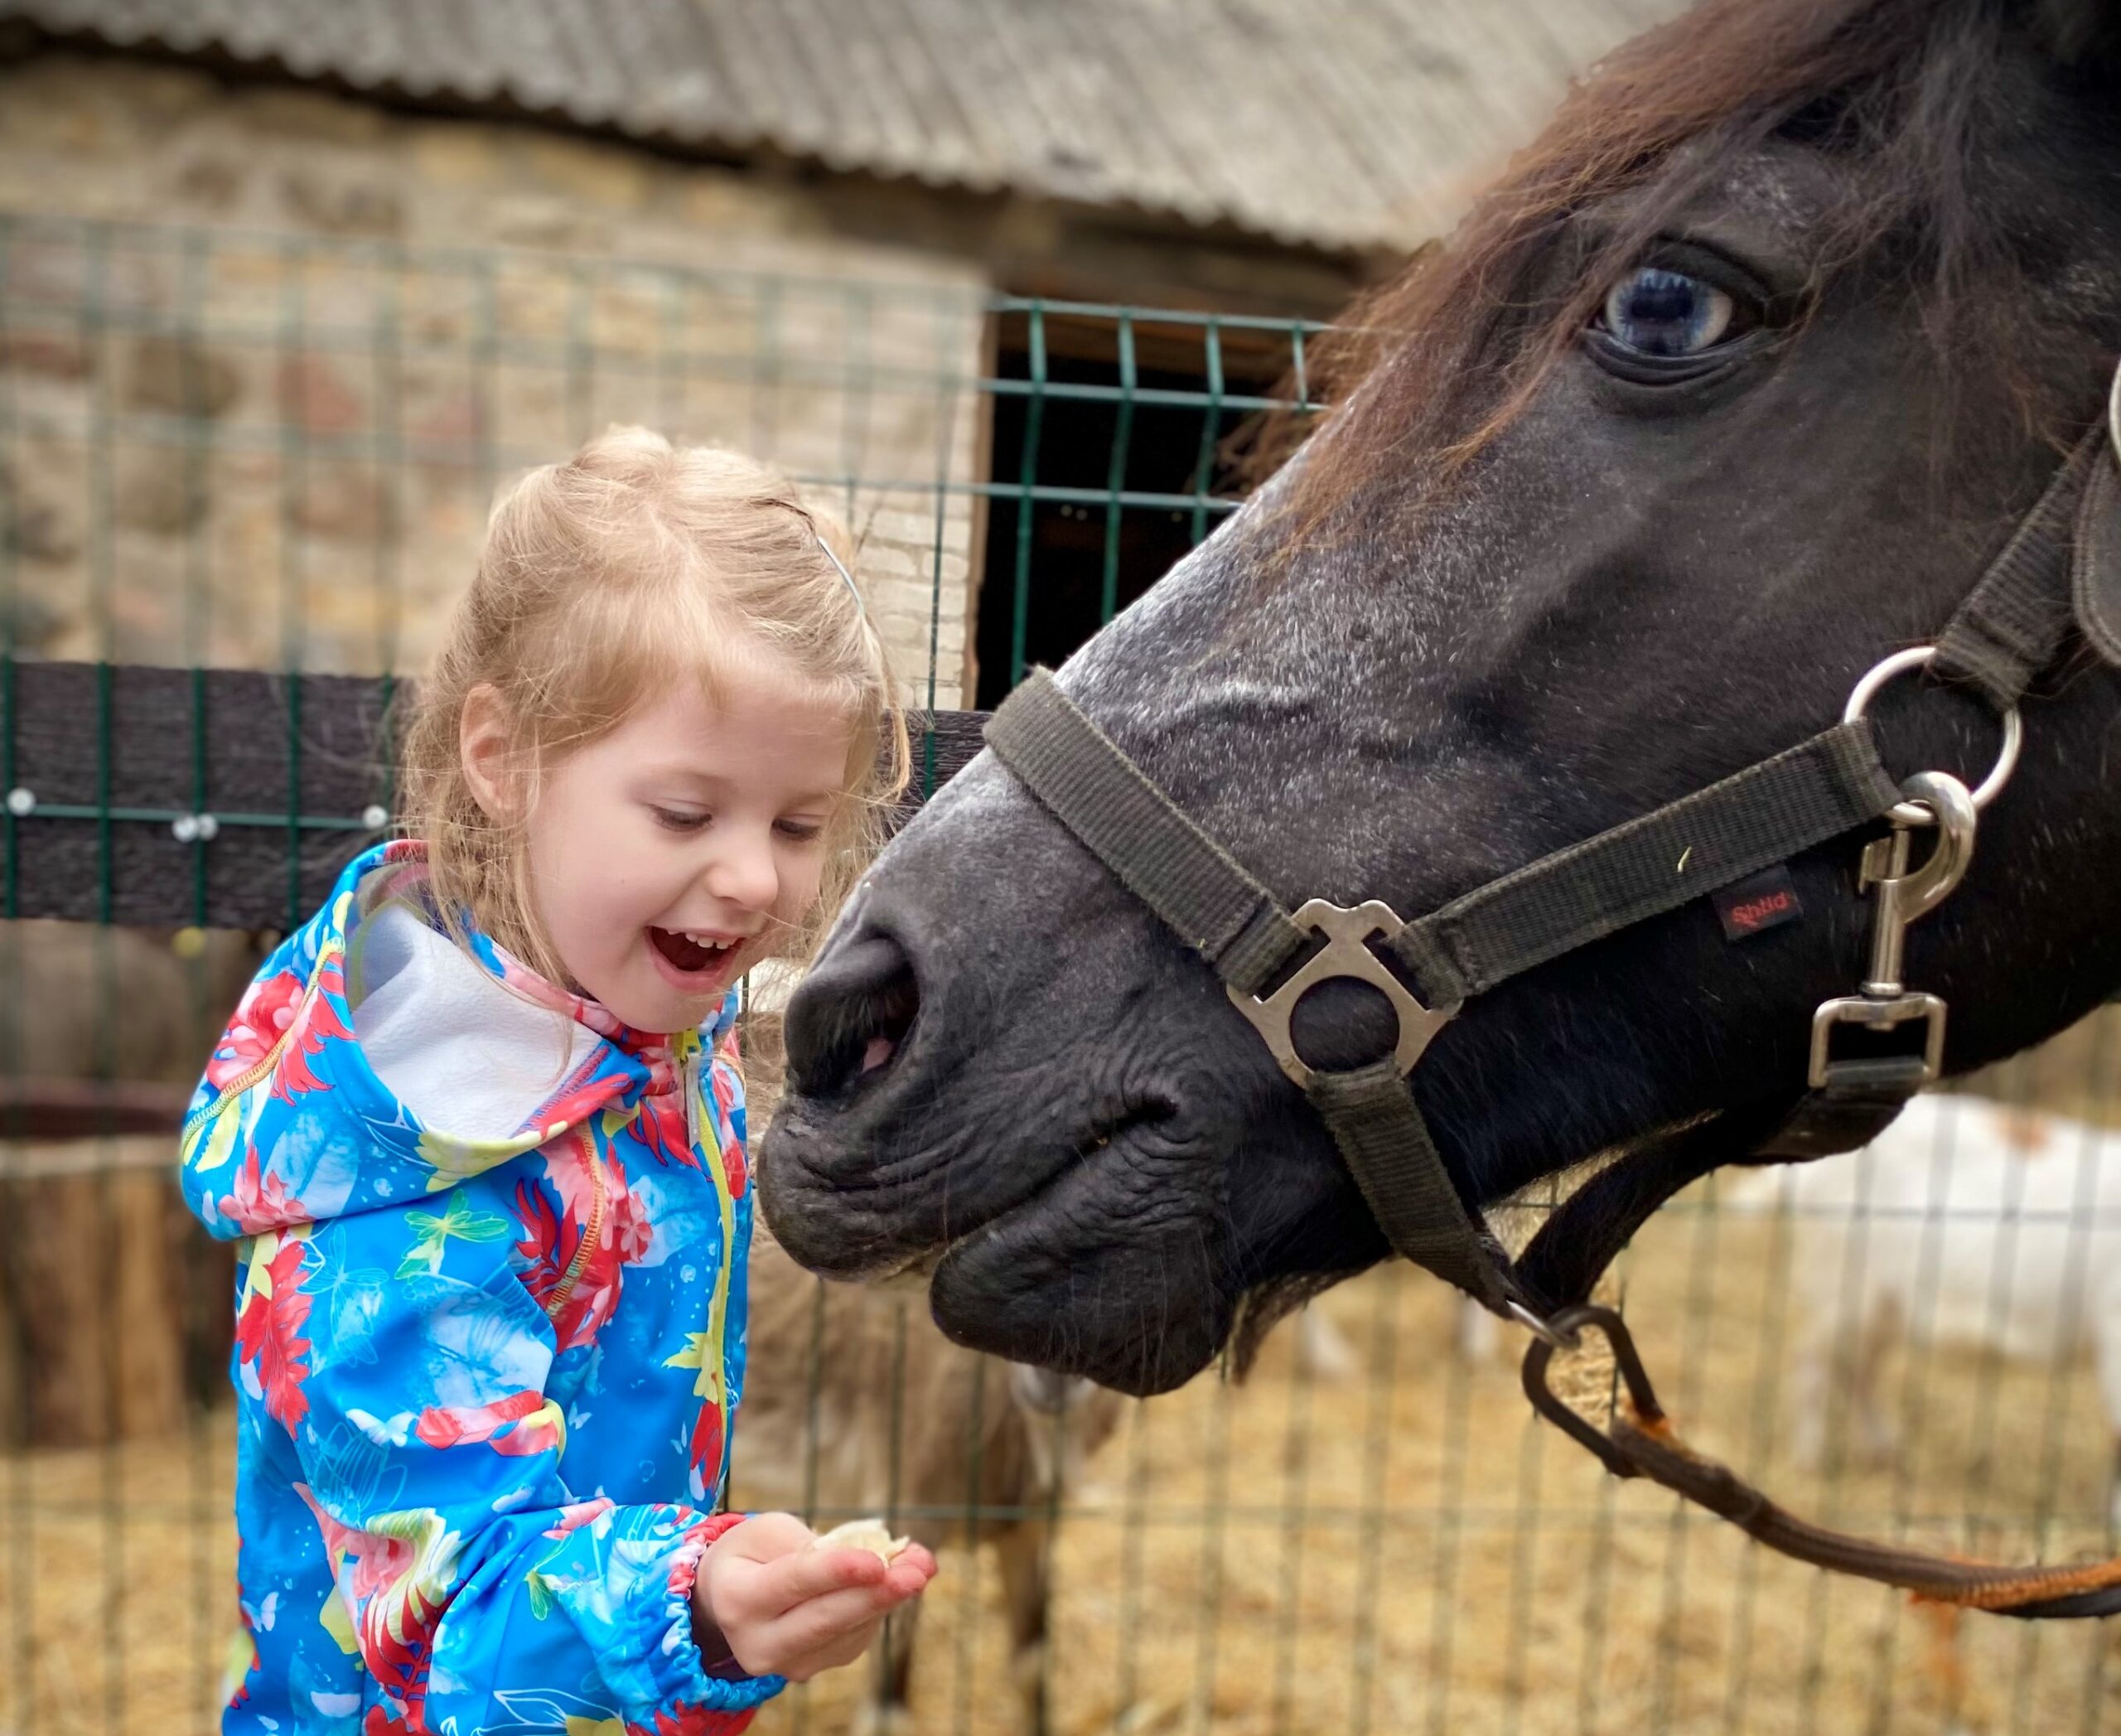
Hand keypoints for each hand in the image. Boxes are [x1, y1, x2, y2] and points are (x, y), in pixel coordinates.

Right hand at [694, 1511, 936, 1682]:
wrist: (727, 1600)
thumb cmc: (751, 1554)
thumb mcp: (767, 1532)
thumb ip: (812, 1545)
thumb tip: (873, 1561)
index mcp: (737, 1599)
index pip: (794, 1584)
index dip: (837, 1572)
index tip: (877, 1562)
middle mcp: (758, 1643)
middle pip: (825, 1619)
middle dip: (876, 1594)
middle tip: (918, 1572)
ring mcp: (786, 1665)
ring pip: (847, 1632)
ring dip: (889, 1599)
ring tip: (922, 1565)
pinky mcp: (813, 1668)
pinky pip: (854, 1638)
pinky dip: (879, 1608)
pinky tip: (900, 1581)